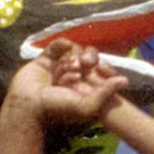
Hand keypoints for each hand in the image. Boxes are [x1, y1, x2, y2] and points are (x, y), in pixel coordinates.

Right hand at [4, 39, 126, 124]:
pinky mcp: (44, 61)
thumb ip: (106, 93)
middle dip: (89, 59)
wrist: (28, 106)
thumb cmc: (57, 109)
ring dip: (73, 56)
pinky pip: (56, 47)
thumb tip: (126, 80)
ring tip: (69, 67)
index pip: (99, 71)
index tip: (103, 69)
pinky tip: (65, 46)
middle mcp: (72, 77)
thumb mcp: (86, 105)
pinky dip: (62, 44)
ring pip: (72, 53)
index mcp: (84, 88)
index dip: (103, 67)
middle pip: (87, 59)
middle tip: (87, 64)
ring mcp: (58, 68)